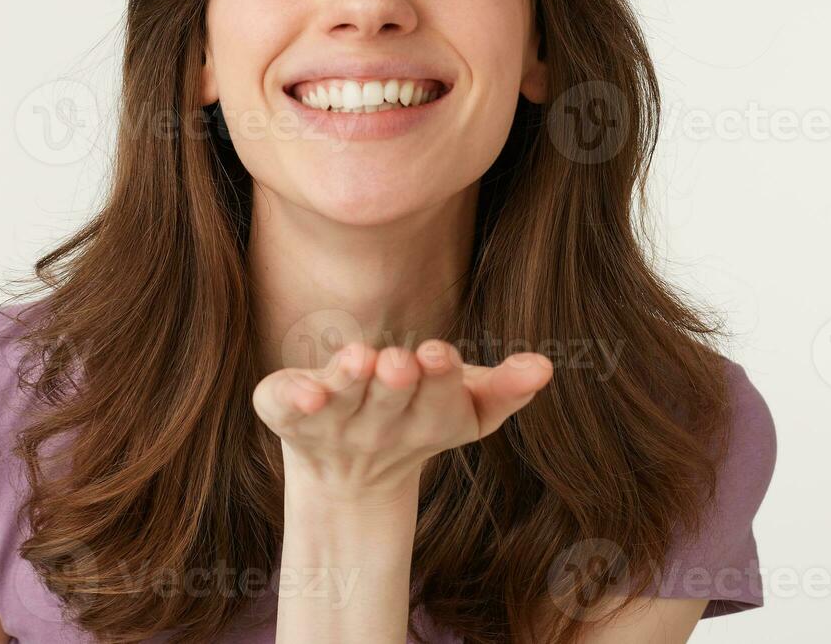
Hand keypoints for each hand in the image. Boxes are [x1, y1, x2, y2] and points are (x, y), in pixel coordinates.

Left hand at [252, 339, 554, 502]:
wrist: (346, 475)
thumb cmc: (417, 415)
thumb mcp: (466, 403)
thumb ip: (506, 388)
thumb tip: (546, 366)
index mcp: (427, 420)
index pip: (442, 402)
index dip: (441, 380)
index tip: (438, 355)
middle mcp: (378, 427)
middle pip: (391, 402)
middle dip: (397, 382)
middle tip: (402, 360)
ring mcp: (331, 423)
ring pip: (341, 402)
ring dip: (349, 383)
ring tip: (360, 359)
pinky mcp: (286, 413)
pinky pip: (284, 408)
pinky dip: (292, 399)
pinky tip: (302, 391)